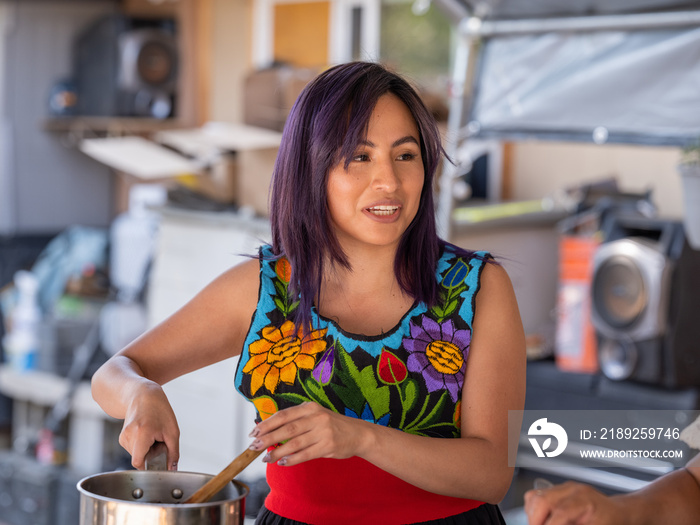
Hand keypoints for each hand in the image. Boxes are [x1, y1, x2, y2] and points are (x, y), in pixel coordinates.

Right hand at [118, 382, 179, 470]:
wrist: (143, 395)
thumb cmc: (159, 410)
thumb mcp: (172, 431)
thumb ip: (173, 452)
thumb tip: (173, 469)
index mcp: (141, 434)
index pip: (138, 463)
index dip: (150, 466)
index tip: (159, 461)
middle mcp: (128, 436)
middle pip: (140, 459)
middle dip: (152, 454)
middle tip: (160, 440)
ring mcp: (123, 437)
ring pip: (137, 455)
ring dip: (147, 450)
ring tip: (153, 435)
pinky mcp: (122, 438)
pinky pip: (134, 450)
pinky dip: (142, 446)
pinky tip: (146, 434)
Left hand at [248, 402, 367, 465]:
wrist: (358, 434)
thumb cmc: (332, 425)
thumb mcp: (315, 416)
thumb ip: (296, 421)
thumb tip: (269, 432)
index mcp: (310, 407)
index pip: (283, 415)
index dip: (267, 424)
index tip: (253, 432)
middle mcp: (316, 417)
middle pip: (286, 429)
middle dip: (267, 438)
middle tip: (254, 447)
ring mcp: (323, 432)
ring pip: (294, 443)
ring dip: (277, 452)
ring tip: (266, 458)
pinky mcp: (328, 446)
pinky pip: (305, 454)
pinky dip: (292, 459)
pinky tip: (282, 462)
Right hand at [524, 481, 628, 524]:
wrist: (620, 512)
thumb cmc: (612, 522)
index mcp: (584, 499)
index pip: (559, 512)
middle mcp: (571, 489)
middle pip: (541, 500)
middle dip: (535, 521)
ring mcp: (563, 487)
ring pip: (534, 497)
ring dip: (533, 516)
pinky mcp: (558, 489)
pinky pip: (536, 495)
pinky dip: (534, 509)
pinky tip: (542, 519)